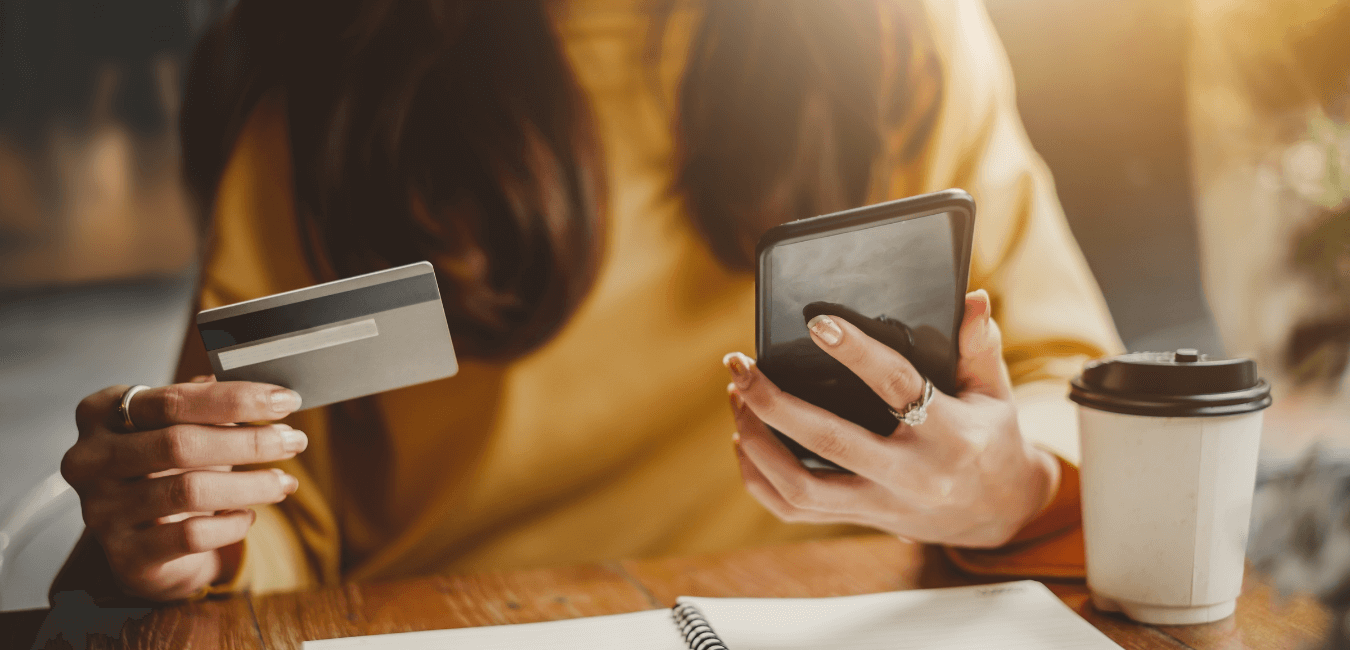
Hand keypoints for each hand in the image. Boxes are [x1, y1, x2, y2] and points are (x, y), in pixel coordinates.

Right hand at [61, 377, 306, 600]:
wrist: (141, 539)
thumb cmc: (166, 468)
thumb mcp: (181, 427)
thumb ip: (213, 404)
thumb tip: (270, 393)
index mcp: (102, 413)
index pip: (174, 399)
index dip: (236, 398)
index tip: (285, 401)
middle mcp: (90, 460)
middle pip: (180, 444)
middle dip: (250, 441)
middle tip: (295, 441)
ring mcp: (102, 510)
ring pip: (189, 491)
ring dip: (251, 484)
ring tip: (284, 481)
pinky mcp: (126, 554)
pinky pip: (192, 535)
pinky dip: (231, 524)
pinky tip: (248, 516)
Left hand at [724, 289, 1059, 547]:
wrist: (999, 512)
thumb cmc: (990, 438)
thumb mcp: (996, 392)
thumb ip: (980, 346)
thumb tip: (971, 299)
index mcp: (949, 434)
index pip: (897, 386)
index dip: (856, 353)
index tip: (817, 323)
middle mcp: (911, 474)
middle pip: (829, 441)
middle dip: (774, 402)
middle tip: (741, 365)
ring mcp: (881, 503)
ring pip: (801, 487)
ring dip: (757, 443)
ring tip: (738, 397)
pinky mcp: (860, 519)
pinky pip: (794, 510)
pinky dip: (759, 478)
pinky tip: (744, 439)